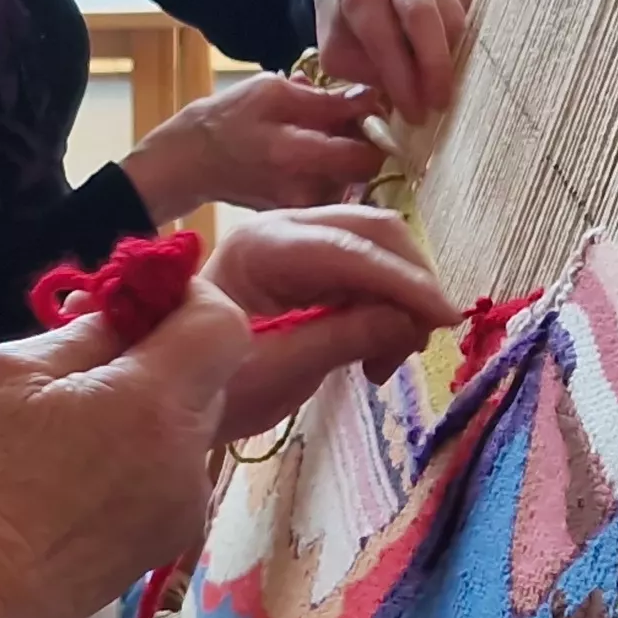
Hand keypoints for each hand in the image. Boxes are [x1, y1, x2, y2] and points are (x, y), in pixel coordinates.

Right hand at [0, 284, 252, 617]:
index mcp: (153, 403)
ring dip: (148, 412)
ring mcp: (185, 506)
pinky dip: (140, 459)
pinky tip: (80, 479)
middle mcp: (188, 456)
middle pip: (209, 377)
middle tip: (90, 366)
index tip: (139, 303)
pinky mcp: (168, 542)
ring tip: (75, 432)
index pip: (224, 324)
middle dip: (161, 357)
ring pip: (188, 428)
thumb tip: (126, 313)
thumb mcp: (13, 371)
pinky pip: (172, 475)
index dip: (189, 299)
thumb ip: (87, 331)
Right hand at [120, 73, 385, 222]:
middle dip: (362, 143)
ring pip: (350, 180)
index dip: (375, 129)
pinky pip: (333, 192)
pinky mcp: (298, 216)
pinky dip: (329, 172)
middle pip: (365, 170)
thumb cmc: (228, 118)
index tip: (366, 110)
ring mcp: (301, 209)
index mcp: (296, 155)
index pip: (367, 154)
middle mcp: (304, 191)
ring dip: (345, 157)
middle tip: (342, 121)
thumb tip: (375, 99)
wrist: (190, 162)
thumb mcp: (273, 90)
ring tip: (314, 136)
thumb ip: (327, 98)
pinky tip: (305, 156)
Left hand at [202, 207, 457, 439]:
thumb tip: (409, 322)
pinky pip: (364, 272)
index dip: (405, 284)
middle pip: (372, 232)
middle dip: (409, 283)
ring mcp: (295, 242)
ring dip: (400, 299)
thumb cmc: (214, 385)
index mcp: (263, 248)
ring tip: (388, 362)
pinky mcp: (308, 265)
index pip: (351, 253)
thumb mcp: (279, 371)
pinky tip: (376, 354)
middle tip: (418, 345)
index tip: (447, 320)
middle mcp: (281, 229)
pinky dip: (383, 306)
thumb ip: (346, 338)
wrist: (170, 388)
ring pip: (376, 250)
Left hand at [315, 0, 477, 122]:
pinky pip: (470, 12)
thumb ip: (365, 73)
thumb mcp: (338, 50)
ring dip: (449, 59)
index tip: (414, 114)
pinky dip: (462, 41)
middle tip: (440, 104)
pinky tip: (447, 56)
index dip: (401, 79)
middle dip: (434, 67)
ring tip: (439, 88)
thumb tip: (409, 97)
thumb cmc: (347, 20)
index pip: (382, 35)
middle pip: (423, 16)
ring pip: (453, 17)